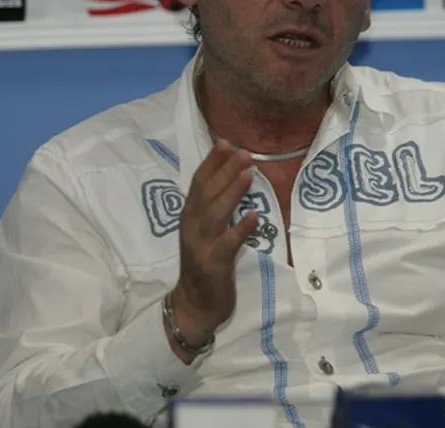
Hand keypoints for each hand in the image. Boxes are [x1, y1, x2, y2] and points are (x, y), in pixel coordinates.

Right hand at [170, 139, 259, 352]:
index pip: (199, 182)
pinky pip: (227, 244)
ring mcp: (201, 245)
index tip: (226, 141)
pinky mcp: (213, 264)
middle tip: (243, 152)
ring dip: (231, 192)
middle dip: (224, 170)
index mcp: (190, 215)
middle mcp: (192, 226)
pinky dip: (240, 230)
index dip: (212, 162)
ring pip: (215, 213)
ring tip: (248, 174)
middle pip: (206, 193)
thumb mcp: (205, 230)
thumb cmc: (204, 262)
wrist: (193, 305)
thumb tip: (232, 176)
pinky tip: (254, 217)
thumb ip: (214, 205)